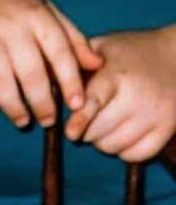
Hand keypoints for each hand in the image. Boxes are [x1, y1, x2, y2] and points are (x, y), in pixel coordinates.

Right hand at [0, 0, 102, 126]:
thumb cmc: (9, 1)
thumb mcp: (44, 9)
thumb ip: (71, 37)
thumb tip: (96, 65)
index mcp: (37, 15)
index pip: (60, 52)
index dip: (70, 81)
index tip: (77, 105)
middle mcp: (11, 25)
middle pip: (30, 72)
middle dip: (42, 102)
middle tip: (48, 121)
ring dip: (12, 106)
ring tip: (22, 120)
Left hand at [65, 25, 175, 161]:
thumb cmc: (127, 54)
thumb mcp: (101, 48)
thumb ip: (73, 64)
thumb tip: (42, 81)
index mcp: (115, 75)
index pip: (94, 102)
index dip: (80, 120)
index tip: (71, 132)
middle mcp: (137, 96)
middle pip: (95, 133)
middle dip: (85, 129)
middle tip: (93, 115)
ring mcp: (154, 114)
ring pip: (110, 148)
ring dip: (102, 141)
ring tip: (109, 120)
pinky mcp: (167, 129)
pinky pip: (134, 156)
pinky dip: (124, 150)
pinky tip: (125, 132)